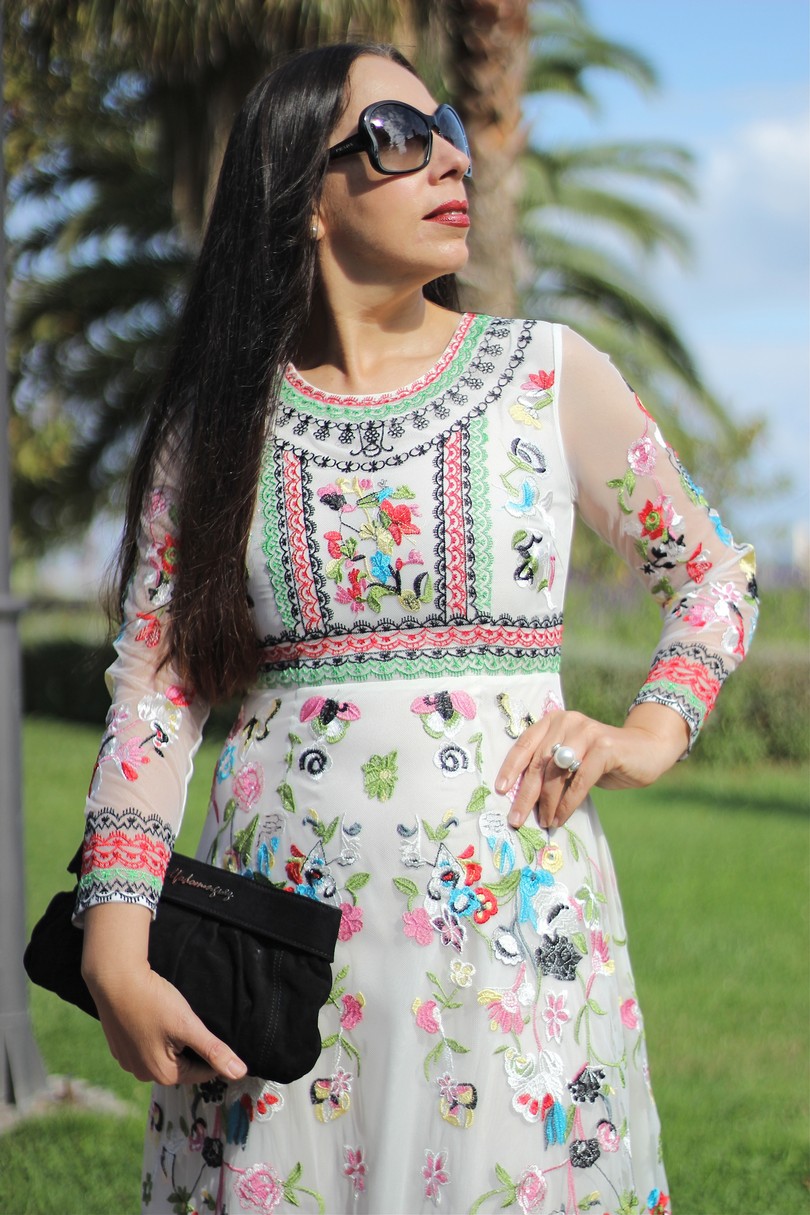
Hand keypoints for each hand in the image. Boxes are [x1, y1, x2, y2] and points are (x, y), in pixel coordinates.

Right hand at [82, 903, 246, 1085]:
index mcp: (164, 1075)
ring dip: (173, 1042)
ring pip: (164, 1055)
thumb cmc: (154, 1001)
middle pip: (182, 1065)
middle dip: (191, 1046)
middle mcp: (144, 1075)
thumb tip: (240, 1073)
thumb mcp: (189, 1025)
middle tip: (189, 1020)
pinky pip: (146, 1047)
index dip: (212, 1051)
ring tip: (171, 1017)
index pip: (203, 1071)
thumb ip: (215, 1051)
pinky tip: (154, 1018)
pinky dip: (155, 1036)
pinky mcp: (119, 1048)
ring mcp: (128, 1063)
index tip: (210, 1030)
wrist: (115, 980)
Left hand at [494, 702, 689, 830]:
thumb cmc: (603, 760)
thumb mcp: (572, 759)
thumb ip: (551, 769)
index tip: (500, 790)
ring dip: (548, 802)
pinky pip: (579, 780)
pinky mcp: (605, 747)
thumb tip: (522, 799)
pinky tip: (561, 817)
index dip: (510, 768)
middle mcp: (567, 721)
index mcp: (553, 721)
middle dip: (526, 794)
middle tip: (516, 819)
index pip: (524, 744)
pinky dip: (568, 802)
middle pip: (538, 761)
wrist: (647, 750)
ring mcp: (587, 732)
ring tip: (544, 822)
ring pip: (557, 772)